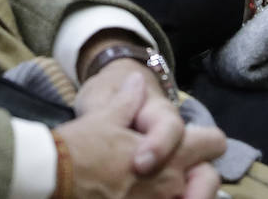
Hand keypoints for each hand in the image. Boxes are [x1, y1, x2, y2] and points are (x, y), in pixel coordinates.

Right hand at [62, 73, 224, 198]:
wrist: (53, 179)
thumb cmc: (80, 148)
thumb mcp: (105, 115)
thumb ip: (129, 101)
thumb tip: (136, 81)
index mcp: (171, 156)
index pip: (214, 143)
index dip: (206, 140)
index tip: (191, 141)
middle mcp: (172, 186)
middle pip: (208, 179)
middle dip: (196, 172)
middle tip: (174, 165)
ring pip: (189, 198)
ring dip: (181, 191)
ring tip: (157, 182)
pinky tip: (141, 192)